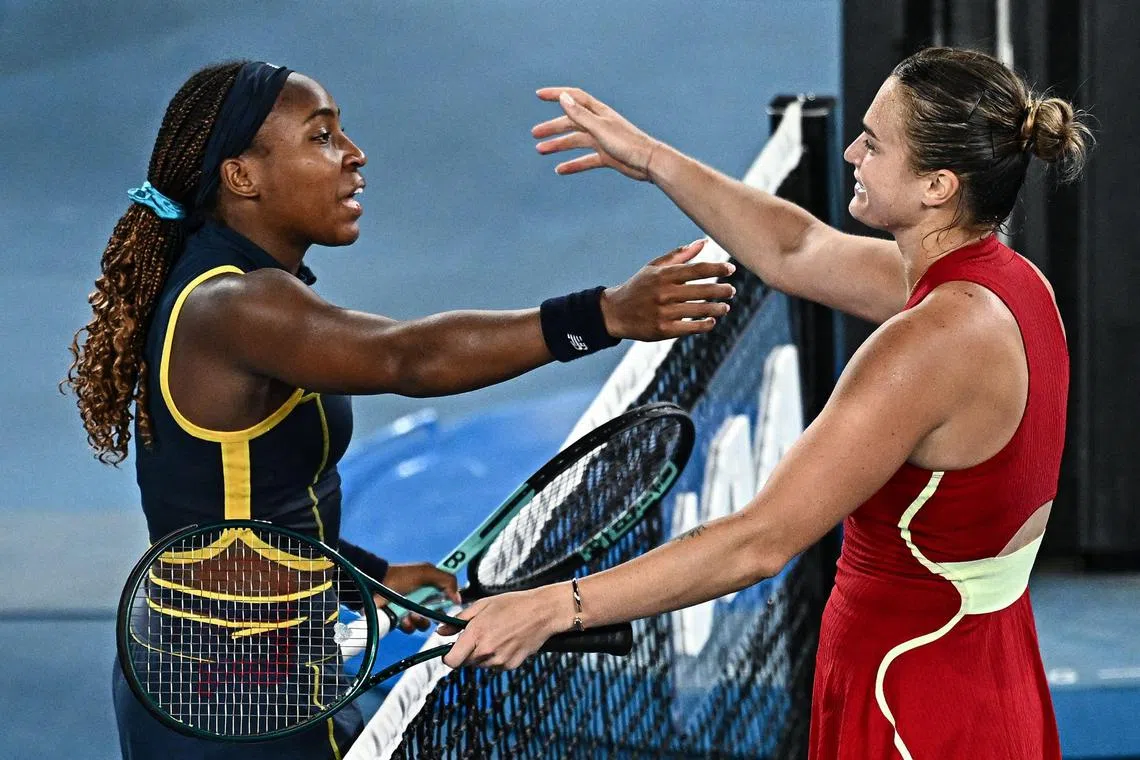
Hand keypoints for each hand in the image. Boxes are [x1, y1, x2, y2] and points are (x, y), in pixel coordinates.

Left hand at [377, 562, 460, 633]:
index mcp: (430, 585)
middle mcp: (422, 598)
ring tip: (410, 616)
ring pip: (424, 623)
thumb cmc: (399, 576)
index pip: (446, 597)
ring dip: (420, 621)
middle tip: (425, 612)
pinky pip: (410, 628)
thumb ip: (447, 580)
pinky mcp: (400, 620)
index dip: (447, 602)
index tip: (446, 604)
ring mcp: (410, 609)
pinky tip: (403, 620)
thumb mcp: (426, 572)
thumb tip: (458, 598)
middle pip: (437, 613)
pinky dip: (408, 626)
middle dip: (433, 615)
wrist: (374, 586)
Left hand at [438, 586, 566, 670]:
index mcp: (476, 633)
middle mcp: (486, 650)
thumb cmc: (513, 604)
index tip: (451, 650)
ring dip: (482, 654)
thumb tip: (441, 631)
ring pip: (480, 664)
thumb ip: (458, 620)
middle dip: (467, 652)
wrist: (542, 612)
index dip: (448, 657)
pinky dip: (497, 657)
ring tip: (497, 635)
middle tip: (480, 635)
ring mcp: (500, 660)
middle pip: (465, 662)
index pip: (452, 661)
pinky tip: (507, 642)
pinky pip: (495, 666)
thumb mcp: (482, 605)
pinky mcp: (511, 665)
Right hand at [533, 87, 662, 180]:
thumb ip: (580, 114)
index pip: (574, 98)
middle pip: (571, 122)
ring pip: (575, 141)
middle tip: (535, 135)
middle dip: (552, 127)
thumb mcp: (599, 128)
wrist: (648, 163)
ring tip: (541, 151)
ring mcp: (602, 141)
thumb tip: (563, 98)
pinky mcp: (606, 156)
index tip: (539, 95)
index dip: (557, 95)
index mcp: (598, 113)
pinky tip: (560, 170)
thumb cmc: (627, 143)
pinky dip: (572, 164)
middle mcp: (599, 124)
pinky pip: (585, 160)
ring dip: (558, 145)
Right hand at [602, 239, 735, 339]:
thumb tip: (703, 242)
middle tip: (731, 291)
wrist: (614, 312)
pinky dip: (704, 324)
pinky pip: (690, 327)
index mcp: (663, 275)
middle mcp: (664, 293)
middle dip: (721, 290)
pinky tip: (712, 321)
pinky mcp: (663, 330)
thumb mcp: (654, 268)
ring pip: (699, 309)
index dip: (717, 269)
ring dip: (716, 308)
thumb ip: (680, 256)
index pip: (697, 269)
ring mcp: (663, 312)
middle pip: (702, 290)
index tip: (731, 270)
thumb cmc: (639, 287)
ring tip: (725, 307)